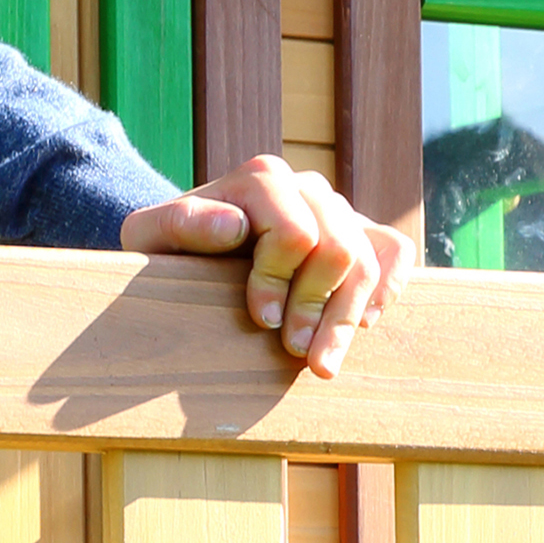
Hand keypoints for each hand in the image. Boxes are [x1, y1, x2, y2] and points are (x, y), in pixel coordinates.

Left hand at [120, 154, 417, 378]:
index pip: (294, 233)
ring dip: (346, 319)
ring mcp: (336, 208)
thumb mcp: (149, 236)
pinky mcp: (358, 231)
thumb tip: (234, 226)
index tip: (259, 319)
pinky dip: (384, 290)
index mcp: (259, 178)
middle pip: (338, 249)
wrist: (187, 249)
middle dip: (317, 307)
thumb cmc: (165, 247)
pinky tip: (360, 325)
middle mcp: (304, 187)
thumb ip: (181, 225)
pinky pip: (395, 252)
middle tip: (293, 351)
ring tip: (320, 364)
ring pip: (369, 260)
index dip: (280, 281)